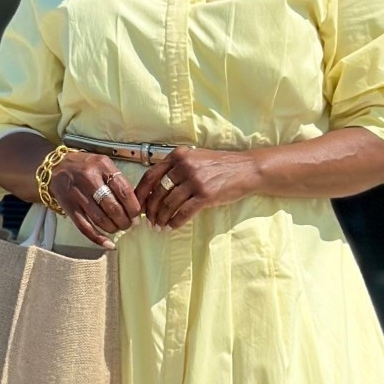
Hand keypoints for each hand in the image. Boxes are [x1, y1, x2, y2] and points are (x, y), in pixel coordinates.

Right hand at [49, 151, 142, 249]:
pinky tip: (109, 244)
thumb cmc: (85, 166)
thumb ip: (118, 181)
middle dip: (124, 220)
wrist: (56, 167)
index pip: (124, 191)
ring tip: (117, 228)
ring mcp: (78, 194)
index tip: (137, 215)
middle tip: (128, 224)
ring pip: (100, 219)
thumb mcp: (103, 164)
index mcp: (102, 166)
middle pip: (113, 207)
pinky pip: (85, 227)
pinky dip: (98, 238)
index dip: (133, 207)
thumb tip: (136, 203)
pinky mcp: (69, 207)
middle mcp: (90, 179)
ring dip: (113, 228)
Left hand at [133, 145, 261, 227]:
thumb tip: (155, 187)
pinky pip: (184, 212)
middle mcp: (184, 166)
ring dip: (161, 218)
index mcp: (178, 155)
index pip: (151, 175)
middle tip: (148, 221)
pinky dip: (175, 222)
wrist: (246, 169)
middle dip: (150, 210)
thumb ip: (176, 167)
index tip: (137, 205)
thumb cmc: (220, 165)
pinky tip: (171, 227)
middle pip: (157, 192)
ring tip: (158, 226)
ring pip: (168, 204)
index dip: (141, 192)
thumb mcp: (195, 158)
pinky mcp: (205, 195)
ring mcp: (195, 180)